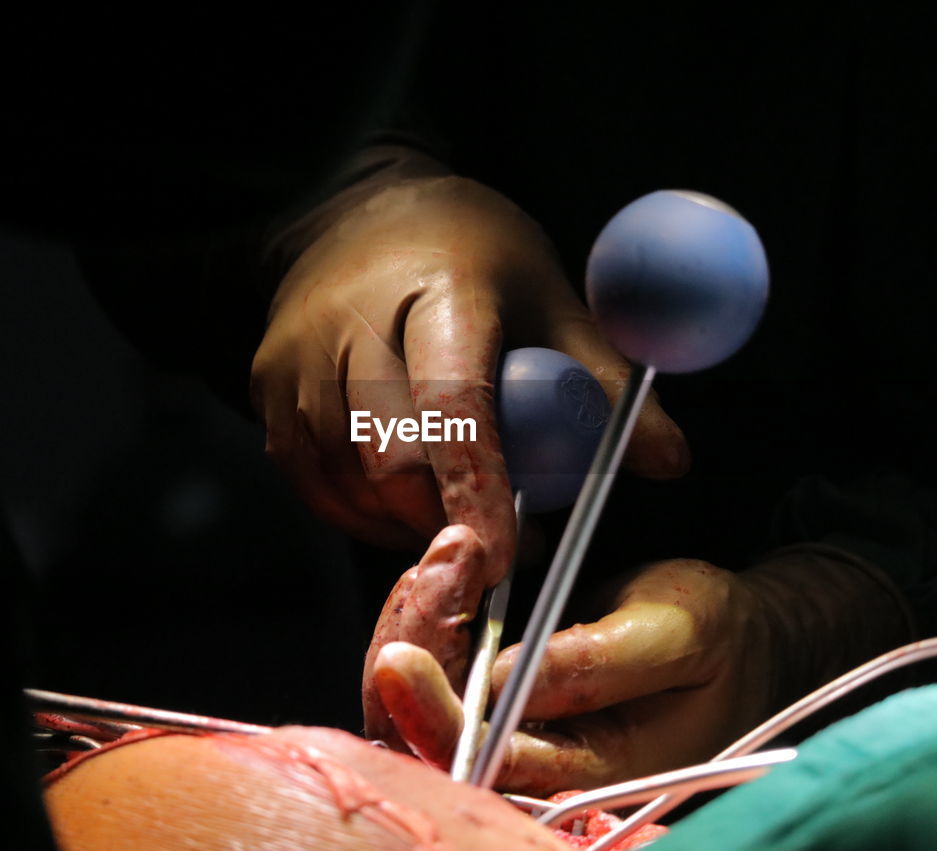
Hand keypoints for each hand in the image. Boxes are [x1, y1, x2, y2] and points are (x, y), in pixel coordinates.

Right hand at [251, 174, 687, 574]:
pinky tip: (403, 507)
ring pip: (348, 484)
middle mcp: (352, 321)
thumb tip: (668, 462)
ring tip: (455, 515)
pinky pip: (314, 484)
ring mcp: (298, 359)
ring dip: (405, 525)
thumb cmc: (466, 256)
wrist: (356, 212)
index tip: (507, 553)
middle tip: (501, 547)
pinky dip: (363, 514)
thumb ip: (602, 383)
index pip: (453, 403)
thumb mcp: (548, 297)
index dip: (479, 489)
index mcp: (439, 288)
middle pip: (390, 459)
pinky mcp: (268, 389)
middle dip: (445, 524)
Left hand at [366, 543, 910, 794]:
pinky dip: (428, 623)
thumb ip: (595, 664)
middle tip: (431, 569)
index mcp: (592, 769)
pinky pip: (436, 676)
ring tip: (439, 561)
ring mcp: (517, 735)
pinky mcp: (501, 702)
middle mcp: (542, 768)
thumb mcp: (678, 634)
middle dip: (416, 649)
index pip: (492, 760)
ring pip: (422, 705)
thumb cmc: (717, 639)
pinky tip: (441, 576)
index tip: (402, 658)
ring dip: (417, 628)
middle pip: (436, 736)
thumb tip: (501, 682)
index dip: (438, 715)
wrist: (732, 642)